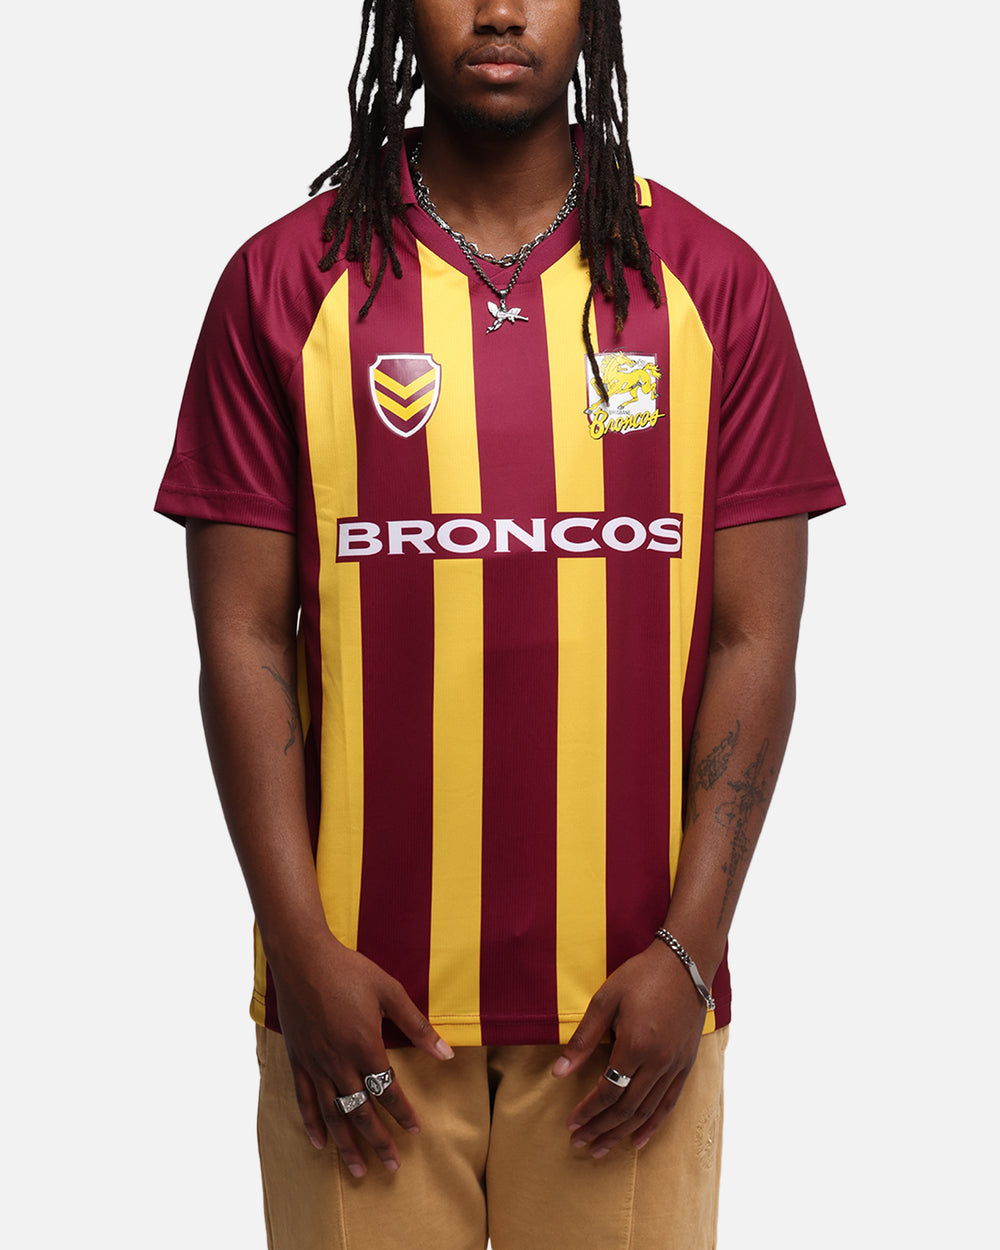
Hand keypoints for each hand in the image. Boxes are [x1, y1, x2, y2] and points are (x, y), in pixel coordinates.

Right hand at [270, 934, 453, 1176]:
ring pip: (333, 1114)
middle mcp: (338, 1062)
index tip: (416, 1130)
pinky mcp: (297, 1059)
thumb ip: (416, 1026)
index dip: (403, 1112)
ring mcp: (315, 1064)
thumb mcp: (389, 992)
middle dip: (378, 1141)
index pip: (388, 1090)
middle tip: (393, 1165)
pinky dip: (312, 1124)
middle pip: (361, 1112)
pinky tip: (320, 1144)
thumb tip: (446, 1052)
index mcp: (364, 1046)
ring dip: (347, 1145)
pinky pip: (304, 1100)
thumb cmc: (349, 971)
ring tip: (359, 1170)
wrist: (302, 958)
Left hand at [551, 944, 706, 1156]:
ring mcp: (675, 1065)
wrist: (686, 964)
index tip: (570, 1124)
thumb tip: (558, 1073)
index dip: (588, 1111)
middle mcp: (658, 1062)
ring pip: (647, 1112)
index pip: (608, 1091)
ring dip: (621, 1133)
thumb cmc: (641, 976)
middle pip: (626, 1108)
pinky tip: (639, 1141)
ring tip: (601, 1149)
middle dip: (600, 1128)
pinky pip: (669, 1103)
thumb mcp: (605, 1000)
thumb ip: (583, 1040)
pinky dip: (653, 1125)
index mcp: (635, 1045)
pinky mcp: (686, 1064)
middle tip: (579, 1143)